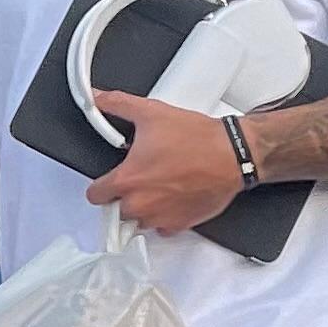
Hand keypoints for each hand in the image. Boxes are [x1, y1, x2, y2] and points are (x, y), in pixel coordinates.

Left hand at [84, 91, 246, 235]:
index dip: (100, 185)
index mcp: (127, 180)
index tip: (109, 180)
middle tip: (139, 179)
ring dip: (143, 208)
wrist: (233, 155)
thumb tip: (98, 98)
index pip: (94, 195)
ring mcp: (160, 217)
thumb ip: (118, 105)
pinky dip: (164, 216)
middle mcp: (140, 204)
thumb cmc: (197, 139)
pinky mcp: (180, 224)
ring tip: (157, 186)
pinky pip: (162, 228)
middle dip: (123, 197)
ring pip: (138, 221)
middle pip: (115, 211)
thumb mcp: (151, 113)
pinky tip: (172, 197)